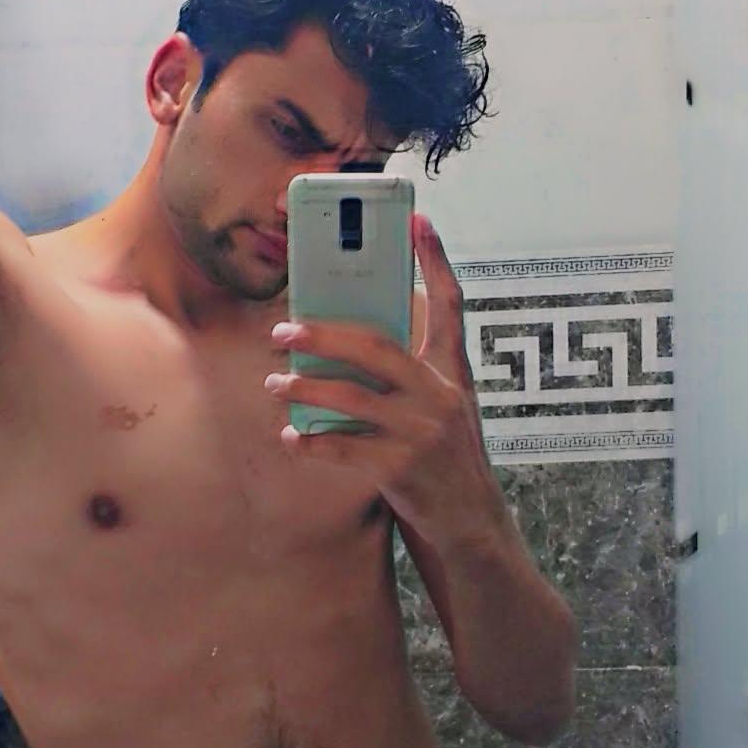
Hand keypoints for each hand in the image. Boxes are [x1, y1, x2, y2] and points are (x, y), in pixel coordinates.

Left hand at [265, 213, 502, 544]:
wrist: (470, 528)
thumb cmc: (443, 463)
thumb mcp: (443, 411)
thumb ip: (409, 378)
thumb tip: (345, 345)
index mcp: (454, 375)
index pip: (451, 306)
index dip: (436, 261)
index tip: (417, 220)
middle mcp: (442, 397)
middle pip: (378, 348)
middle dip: (326, 334)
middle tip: (285, 329)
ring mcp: (422, 434)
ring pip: (351, 398)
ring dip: (305, 389)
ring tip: (276, 383)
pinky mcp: (402, 471)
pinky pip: (344, 449)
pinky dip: (312, 442)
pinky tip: (290, 437)